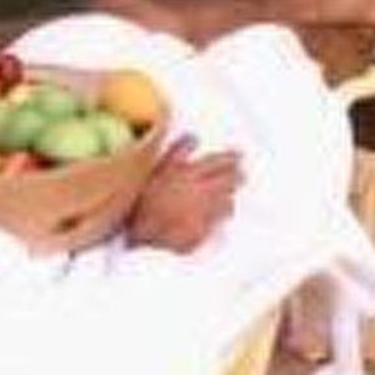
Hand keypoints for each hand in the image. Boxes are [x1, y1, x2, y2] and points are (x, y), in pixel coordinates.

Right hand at [125, 137, 241, 253]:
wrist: (133, 236)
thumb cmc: (141, 200)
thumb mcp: (154, 169)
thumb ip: (176, 152)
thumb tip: (194, 138)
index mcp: (188, 175)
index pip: (220, 163)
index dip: (232, 158)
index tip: (239, 156)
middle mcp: (200, 195)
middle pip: (230, 183)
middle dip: (238, 177)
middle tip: (241, 175)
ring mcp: (202, 218)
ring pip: (229, 205)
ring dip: (230, 198)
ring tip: (229, 196)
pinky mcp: (201, 237)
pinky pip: (219, 226)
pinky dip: (219, 220)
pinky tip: (215, 218)